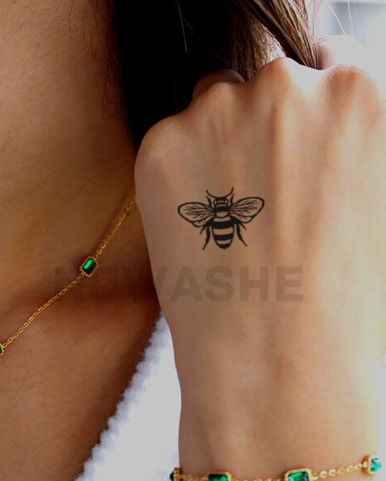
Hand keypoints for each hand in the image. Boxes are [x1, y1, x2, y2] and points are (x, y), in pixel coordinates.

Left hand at [134, 36, 385, 420]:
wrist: (280, 368)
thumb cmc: (346, 305)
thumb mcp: (378, 210)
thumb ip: (354, 147)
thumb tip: (329, 129)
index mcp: (361, 96)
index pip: (331, 67)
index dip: (312, 118)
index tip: (298, 151)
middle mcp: (290, 86)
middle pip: (269, 85)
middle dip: (265, 129)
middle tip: (261, 198)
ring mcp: (221, 110)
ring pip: (215, 106)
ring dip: (218, 145)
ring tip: (229, 220)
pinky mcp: (163, 145)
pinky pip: (172, 143)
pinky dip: (179, 176)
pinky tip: (198, 230)